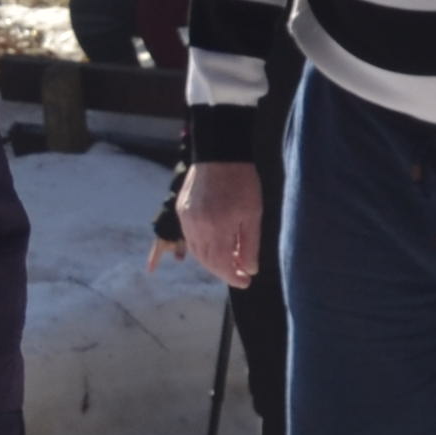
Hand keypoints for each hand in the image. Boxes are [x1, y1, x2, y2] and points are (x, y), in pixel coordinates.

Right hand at [176, 157, 260, 286]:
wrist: (219, 152)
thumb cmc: (241, 182)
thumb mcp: (253, 214)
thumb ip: (250, 245)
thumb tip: (249, 270)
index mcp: (217, 229)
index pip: (222, 265)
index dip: (234, 277)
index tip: (245, 282)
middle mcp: (197, 228)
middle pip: (208, 261)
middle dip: (224, 271)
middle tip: (240, 272)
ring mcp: (187, 220)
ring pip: (197, 252)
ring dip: (212, 261)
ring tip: (230, 260)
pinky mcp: (182, 211)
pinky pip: (191, 238)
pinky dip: (203, 247)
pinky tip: (216, 244)